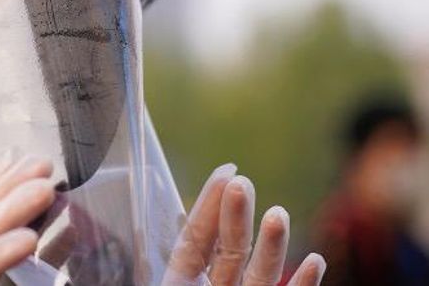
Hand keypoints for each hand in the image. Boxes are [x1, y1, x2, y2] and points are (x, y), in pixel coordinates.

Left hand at [164, 164, 326, 285]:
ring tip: (277, 214)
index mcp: (182, 280)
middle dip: (236, 215)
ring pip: (259, 272)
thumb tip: (130, 227)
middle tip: (243, 184)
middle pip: (231, 247)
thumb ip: (173, 252)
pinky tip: (316, 260)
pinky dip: (303, 284)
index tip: (228, 171)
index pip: (196, 236)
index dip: (209, 204)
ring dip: (272, 243)